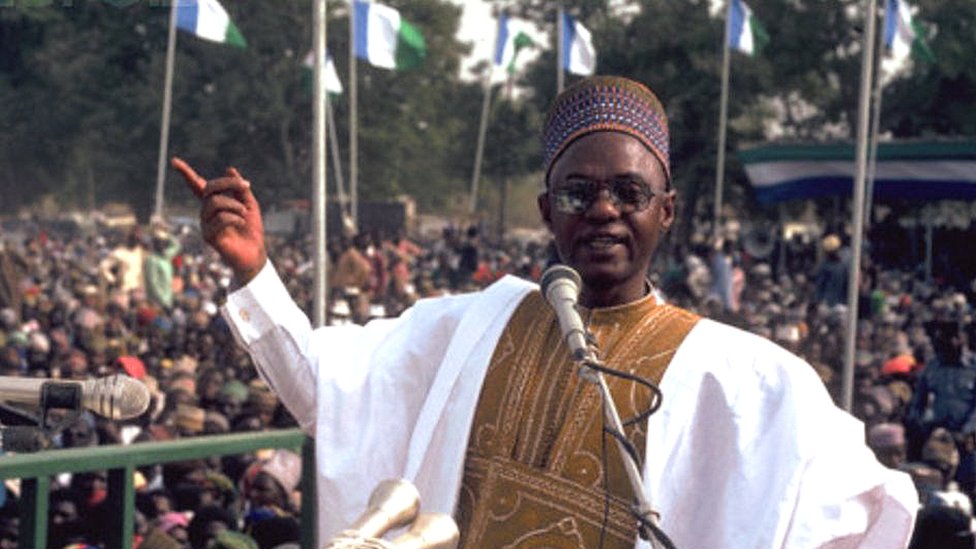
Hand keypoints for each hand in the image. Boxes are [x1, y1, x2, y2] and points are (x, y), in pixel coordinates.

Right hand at [171, 156, 266, 283]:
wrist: (255, 253)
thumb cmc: (251, 230)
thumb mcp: (249, 205)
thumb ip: (240, 189)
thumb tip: (230, 169)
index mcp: (214, 203)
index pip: (197, 185)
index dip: (186, 173)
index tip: (174, 161)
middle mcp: (206, 212)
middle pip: (209, 188)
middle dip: (229, 183)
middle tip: (246, 186)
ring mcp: (205, 224)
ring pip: (215, 203)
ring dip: (235, 205)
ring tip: (244, 214)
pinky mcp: (208, 236)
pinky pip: (221, 218)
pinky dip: (236, 218)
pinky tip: (241, 224)